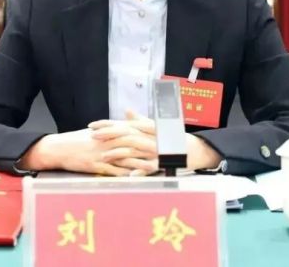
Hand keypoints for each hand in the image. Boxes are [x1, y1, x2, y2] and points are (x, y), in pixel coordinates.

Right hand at [17, 126, 154, 176]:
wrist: (59, 148)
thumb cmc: (76, 140)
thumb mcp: (95, 133)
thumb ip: (110, 129)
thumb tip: (123, 126)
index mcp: (107, 131)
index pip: (130, 130)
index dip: (146, 133)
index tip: (160, 136)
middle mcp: (106, 141)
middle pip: (132, 143)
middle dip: (148, 147)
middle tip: (163, 151)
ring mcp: (101, 153)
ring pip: (125, 157)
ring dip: (141, 162)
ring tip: (154, 166)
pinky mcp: (96, 165)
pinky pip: (113, 171)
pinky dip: (125, 174)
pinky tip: (135, 178)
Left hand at [91, 110, 222, 171]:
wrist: (196, 149)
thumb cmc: (174, 138)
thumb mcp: (157, 127)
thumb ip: (141, 120)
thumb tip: (126, 111)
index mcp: (148, 127)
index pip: (124, 123)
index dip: (107, 124)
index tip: (92, 125)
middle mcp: (151, 137)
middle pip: (127, 134)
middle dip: (109, 135)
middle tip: (93, 136)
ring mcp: (156, 150)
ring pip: (135, 150)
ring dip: (118, 154)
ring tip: (103, 157)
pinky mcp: (162, 162)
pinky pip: (149, 168)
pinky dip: (139, 172)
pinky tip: (128, 176)